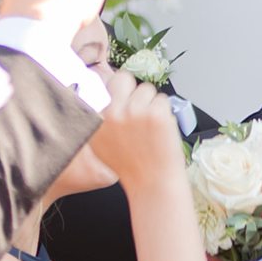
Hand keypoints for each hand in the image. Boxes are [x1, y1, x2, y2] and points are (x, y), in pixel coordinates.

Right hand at [86, 71, 188, 198]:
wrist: (152, 182)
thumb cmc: (130, 165)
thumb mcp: (101, 141)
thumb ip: (99, 117)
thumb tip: (98, 93)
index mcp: (96, 118)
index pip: (102, 84)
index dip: (115, 90)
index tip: (121, 97)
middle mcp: (112, 112)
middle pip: (123, 78)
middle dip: (132, 89)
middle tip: (139, 106)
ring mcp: (134, 112)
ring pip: (147, 89)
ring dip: (151, 103)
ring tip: (149, 126)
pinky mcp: (155, 114)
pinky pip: (163, 100)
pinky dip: (165, 112)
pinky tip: (160, 130)